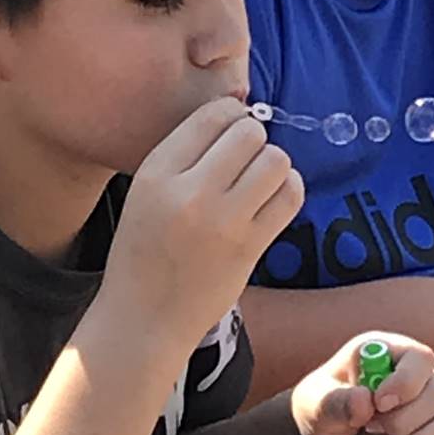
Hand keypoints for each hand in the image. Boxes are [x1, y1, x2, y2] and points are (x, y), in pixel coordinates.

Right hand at [105, 99, 303, 347]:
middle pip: (249, 133)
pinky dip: (289, 189)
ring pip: (276, 161)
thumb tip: (238, 119)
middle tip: (246, 161)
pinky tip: (274, 197)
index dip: (232, 116)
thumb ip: (183, 157)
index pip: (212, 115)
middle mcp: (189, 192)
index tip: (231, 134)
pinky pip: (289, 197)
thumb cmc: (144, 254)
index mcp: (156, 173)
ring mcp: (223, 221)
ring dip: (274, 165)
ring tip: (260, 181)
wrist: (144, 319)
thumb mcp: (145, 194)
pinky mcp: (249, 247)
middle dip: (254, 140)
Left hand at [292, 334, 433, 434]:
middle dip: (404, 419)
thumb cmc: (318, 410)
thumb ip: (336, 401)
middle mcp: (417, 377)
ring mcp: (431, 409)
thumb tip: (365, 401)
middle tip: (372, 430)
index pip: (420, 358)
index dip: (406, 381)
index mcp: (388, 354)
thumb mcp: (315, 404)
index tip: (379, 404)